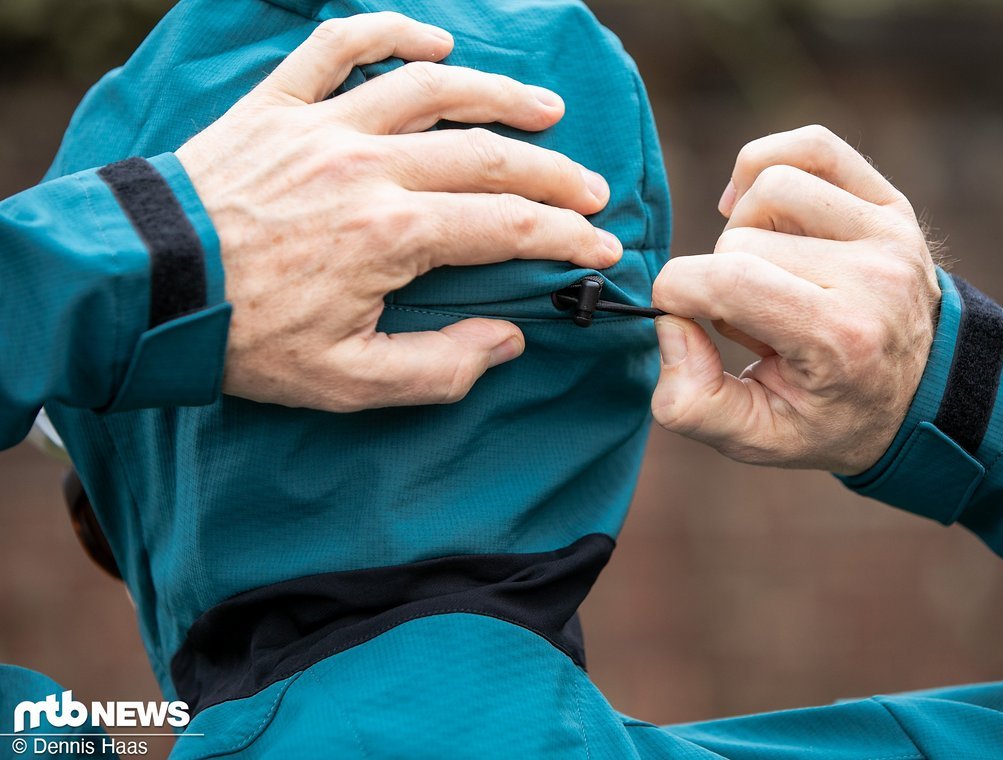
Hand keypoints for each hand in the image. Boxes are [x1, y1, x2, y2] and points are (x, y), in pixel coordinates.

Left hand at [175, 12, 620, 410]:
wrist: (140, 289)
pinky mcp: (278, 105)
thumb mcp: (346, 382)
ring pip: (431, 90)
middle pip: (488, 156)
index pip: (508, 228)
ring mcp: (323, 127)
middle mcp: (368, 168)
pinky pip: (340, 47)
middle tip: (591, 191)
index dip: (567, 239)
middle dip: (554, 175)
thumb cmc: (242, 338)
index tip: (602, 249)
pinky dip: (390, 33)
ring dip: (499, 96)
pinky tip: (434, 41)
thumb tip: (506, 339)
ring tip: (544, 109)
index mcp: (391, 236)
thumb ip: (439, 368)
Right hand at [650, 126, 940, 474]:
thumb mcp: (757, 439)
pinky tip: (755, 209)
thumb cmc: (830, 417)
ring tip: (765, 275)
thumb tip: (671, 323)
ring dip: (745, 230)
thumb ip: (692, 402)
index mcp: (840, 339)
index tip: (678, 314)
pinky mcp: (890, 204)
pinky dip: (766, 166)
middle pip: (740, 241)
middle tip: (752, 324)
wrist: (922, 398)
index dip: (676, 292)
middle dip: (721, 281)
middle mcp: (872, 277)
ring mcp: (887, 232)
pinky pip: (811, 147)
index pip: (728, 280)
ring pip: (769, 186)